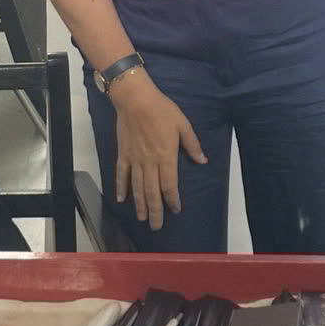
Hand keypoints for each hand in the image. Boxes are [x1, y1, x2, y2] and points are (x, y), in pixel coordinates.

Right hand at [111, 71, 207, 229]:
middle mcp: (150, 162)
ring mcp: (135, 159)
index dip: (172, 199)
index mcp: (166, 156)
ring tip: (142, 218)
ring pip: (138, 187)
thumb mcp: (183, 125)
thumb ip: (192, 145)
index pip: (170, 185)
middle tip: (156, 226)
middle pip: (152, 192)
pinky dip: (122, 188)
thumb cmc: (161, 109)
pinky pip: (122, 174)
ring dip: (140, 204)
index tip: (175, 209)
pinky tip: (122, 199)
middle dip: (155, 211)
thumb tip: (202, 160)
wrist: (135, 99)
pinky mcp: (124, 154)